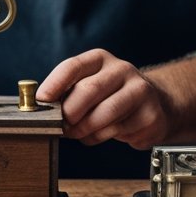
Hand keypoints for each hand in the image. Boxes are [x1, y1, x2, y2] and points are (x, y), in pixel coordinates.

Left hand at [37, 49, 170, 149]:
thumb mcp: (89, 85)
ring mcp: (139, 90)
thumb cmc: (110, 96)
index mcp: (100, 59)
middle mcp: (122, 70)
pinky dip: (100, 137)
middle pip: (88, 90)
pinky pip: (118, 130)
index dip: (54, 83)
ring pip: (104, 113)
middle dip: (69, 112)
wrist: (153, 105)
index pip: (73, 66)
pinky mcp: (150, 114)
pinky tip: (98, 134)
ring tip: (76, 133)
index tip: (43, 100)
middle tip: (61, 125)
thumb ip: (67, 92)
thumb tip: (42, 106)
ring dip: (84, 128)